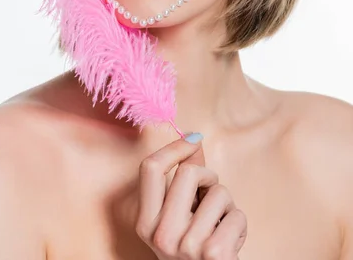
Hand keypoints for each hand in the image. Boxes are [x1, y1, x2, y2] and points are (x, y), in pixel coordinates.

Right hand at [135, 133, 247, 258]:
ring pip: (219, 193)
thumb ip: (185, 178)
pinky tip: (231, 242)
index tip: (193, 140)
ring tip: (221, 226)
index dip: (175, 147)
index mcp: (146, 223)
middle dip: (208, 176)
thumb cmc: (196, 251)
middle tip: (211, 193)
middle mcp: (161, 235)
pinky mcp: (214, 255)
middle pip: (188, 173)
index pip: (151, 168)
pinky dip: (239, 224)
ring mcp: (186, 247)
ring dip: (228, 206)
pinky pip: (237, 215)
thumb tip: (194, 137)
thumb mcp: (181, 216)